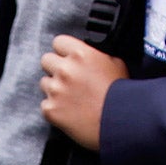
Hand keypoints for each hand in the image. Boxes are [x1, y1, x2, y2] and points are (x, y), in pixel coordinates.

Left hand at [39, 35, 127, 151]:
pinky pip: (45, 104)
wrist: (119, 122)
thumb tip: (90, 56)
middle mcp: (65, 69)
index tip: (67, 58)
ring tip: (72, 98)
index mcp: (81, 54)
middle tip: (69, 79)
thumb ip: (96, 56)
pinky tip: (69, 112)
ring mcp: (56, 90)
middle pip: (46, 60)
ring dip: (54, 89)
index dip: (64, 51)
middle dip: (55, 68)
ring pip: (44, 83)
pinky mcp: (51, 110)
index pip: (58, 42)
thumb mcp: (116, 64)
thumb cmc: (121, 95)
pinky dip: (54, 108)